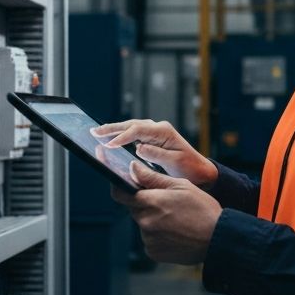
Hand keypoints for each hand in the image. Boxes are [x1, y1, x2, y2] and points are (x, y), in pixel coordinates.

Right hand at [91, 118, 217, 186]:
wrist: (200, 169)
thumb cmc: (189, 167)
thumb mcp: (174, 162)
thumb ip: (156, 154)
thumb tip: (139, 147)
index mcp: (163, 131)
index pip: (137, 131)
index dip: (122, 137)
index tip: (109, 145)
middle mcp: (158, 128)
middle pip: (131, 125)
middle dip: (112, 128)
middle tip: (94, 132)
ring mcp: (155, 132)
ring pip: (131, 127)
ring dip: (115, 129)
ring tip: (98, 133)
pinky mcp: (153, 138)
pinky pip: (134, 133)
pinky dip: (122, 134)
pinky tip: (111, 138)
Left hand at [111, 161, 221, 264]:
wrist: (217, 239)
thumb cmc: (202, 209)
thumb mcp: (180, 186)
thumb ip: (153, 177)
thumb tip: (133, 168)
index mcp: (150, 202)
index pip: (120, 194)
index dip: (119, 186)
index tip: (122, 182)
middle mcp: (145, 222)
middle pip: (134, 209)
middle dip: (145, 203)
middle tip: (166, 203)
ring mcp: (148, 239)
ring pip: (143, 224)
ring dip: (153, 220)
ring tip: (176, 219)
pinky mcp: (153, 253)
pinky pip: (150, 239)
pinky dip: (158, 235)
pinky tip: (175, 232)